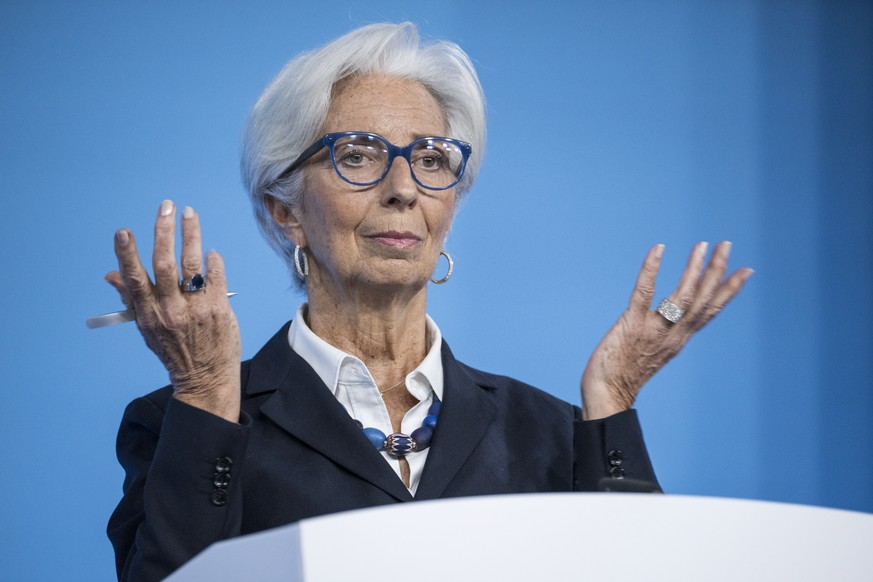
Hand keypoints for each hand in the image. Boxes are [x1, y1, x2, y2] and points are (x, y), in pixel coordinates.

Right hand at [105, 200, 241, 421]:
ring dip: (191, 235)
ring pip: (192, 264)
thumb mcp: (147, 329)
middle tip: (165, 207)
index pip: (134, 279)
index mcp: (148, 314)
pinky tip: (210, 252)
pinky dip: (213, 260)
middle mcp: (170, 310)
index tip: (124, 232)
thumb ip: (132, 299)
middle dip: (163, 231)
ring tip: (189, 214)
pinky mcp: (218, 308)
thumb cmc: (175, 350)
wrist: (205, 378)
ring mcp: (196, 309)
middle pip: (164, 264)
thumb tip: (111, 274)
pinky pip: (215, 276)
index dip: (127, 254)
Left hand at [580, 241, 752, 419]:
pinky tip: (658, 249)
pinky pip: (645, 292)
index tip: (746, 270)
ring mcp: (655, 329)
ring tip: (702, 245)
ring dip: (694, 268)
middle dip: (717, 270)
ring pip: (683, 296)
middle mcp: (674, 334)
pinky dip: (652, 269)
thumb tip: (671, 316)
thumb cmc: (624, 372)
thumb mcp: (653, 351)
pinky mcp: (633, 324)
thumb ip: (665, 333)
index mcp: (679, 339)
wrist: (608, 393)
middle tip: (726, 244)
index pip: (709, 311)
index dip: (729, 291)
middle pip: (703, 299)